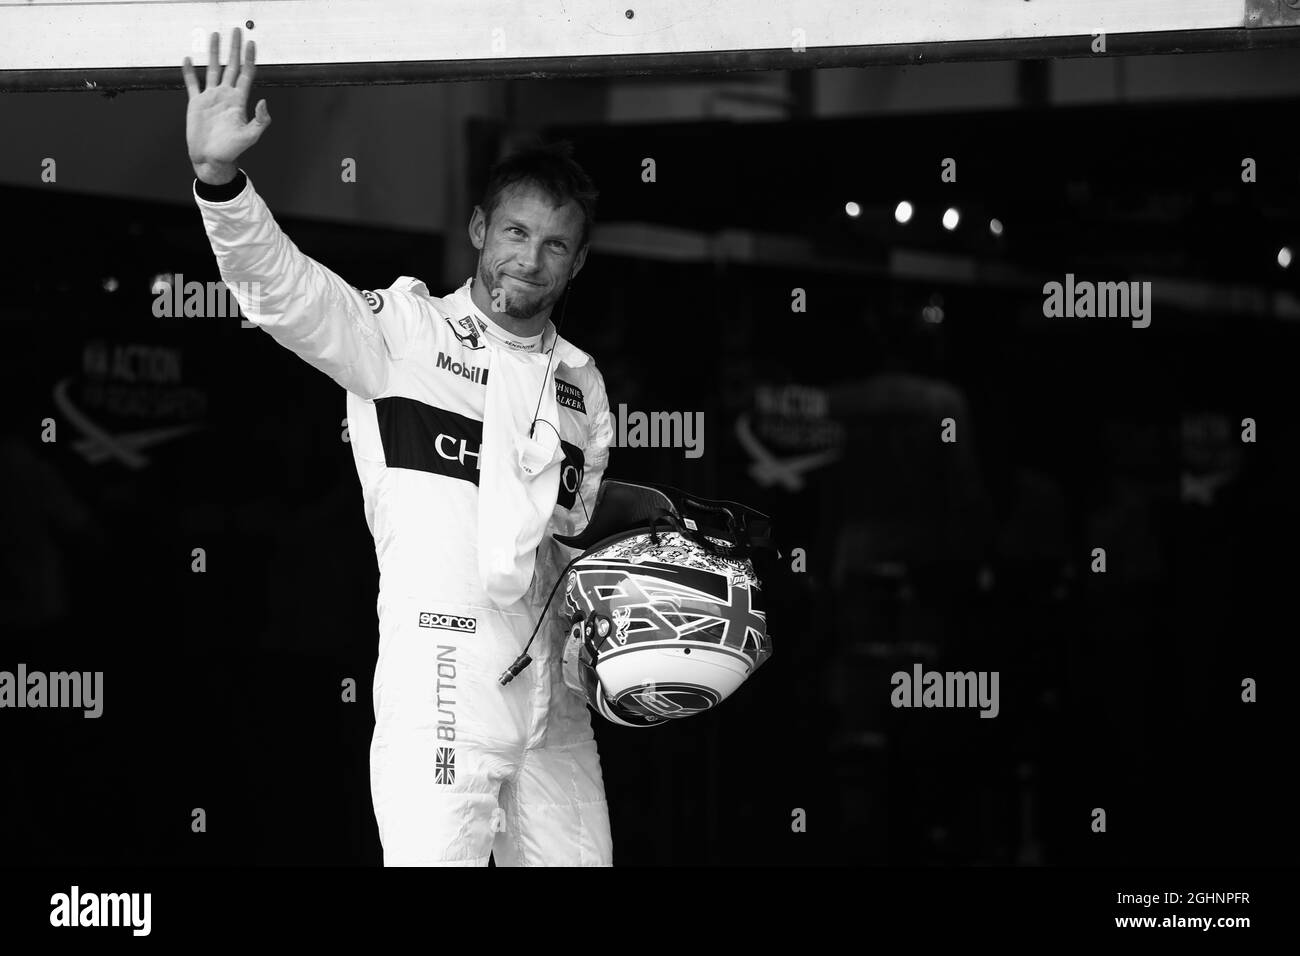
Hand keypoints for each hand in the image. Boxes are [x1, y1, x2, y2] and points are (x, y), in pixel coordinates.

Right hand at [182, 28, 270, 184]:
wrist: (211, 160)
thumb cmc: (231, 151)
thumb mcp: (250, 136)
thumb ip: (260, 120)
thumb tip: (263, 101)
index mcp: (238, 101)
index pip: (246, 74)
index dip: (249, 58)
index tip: (251, 43)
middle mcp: (225, 95)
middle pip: (231, 66)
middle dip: (233, 48)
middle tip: (235, 30)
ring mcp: (211, 98)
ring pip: (212, 69)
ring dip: (213, 53)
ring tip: (214, 35)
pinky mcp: (196, 103)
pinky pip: (192, 83)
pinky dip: (189, 71)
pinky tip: (188, 59)